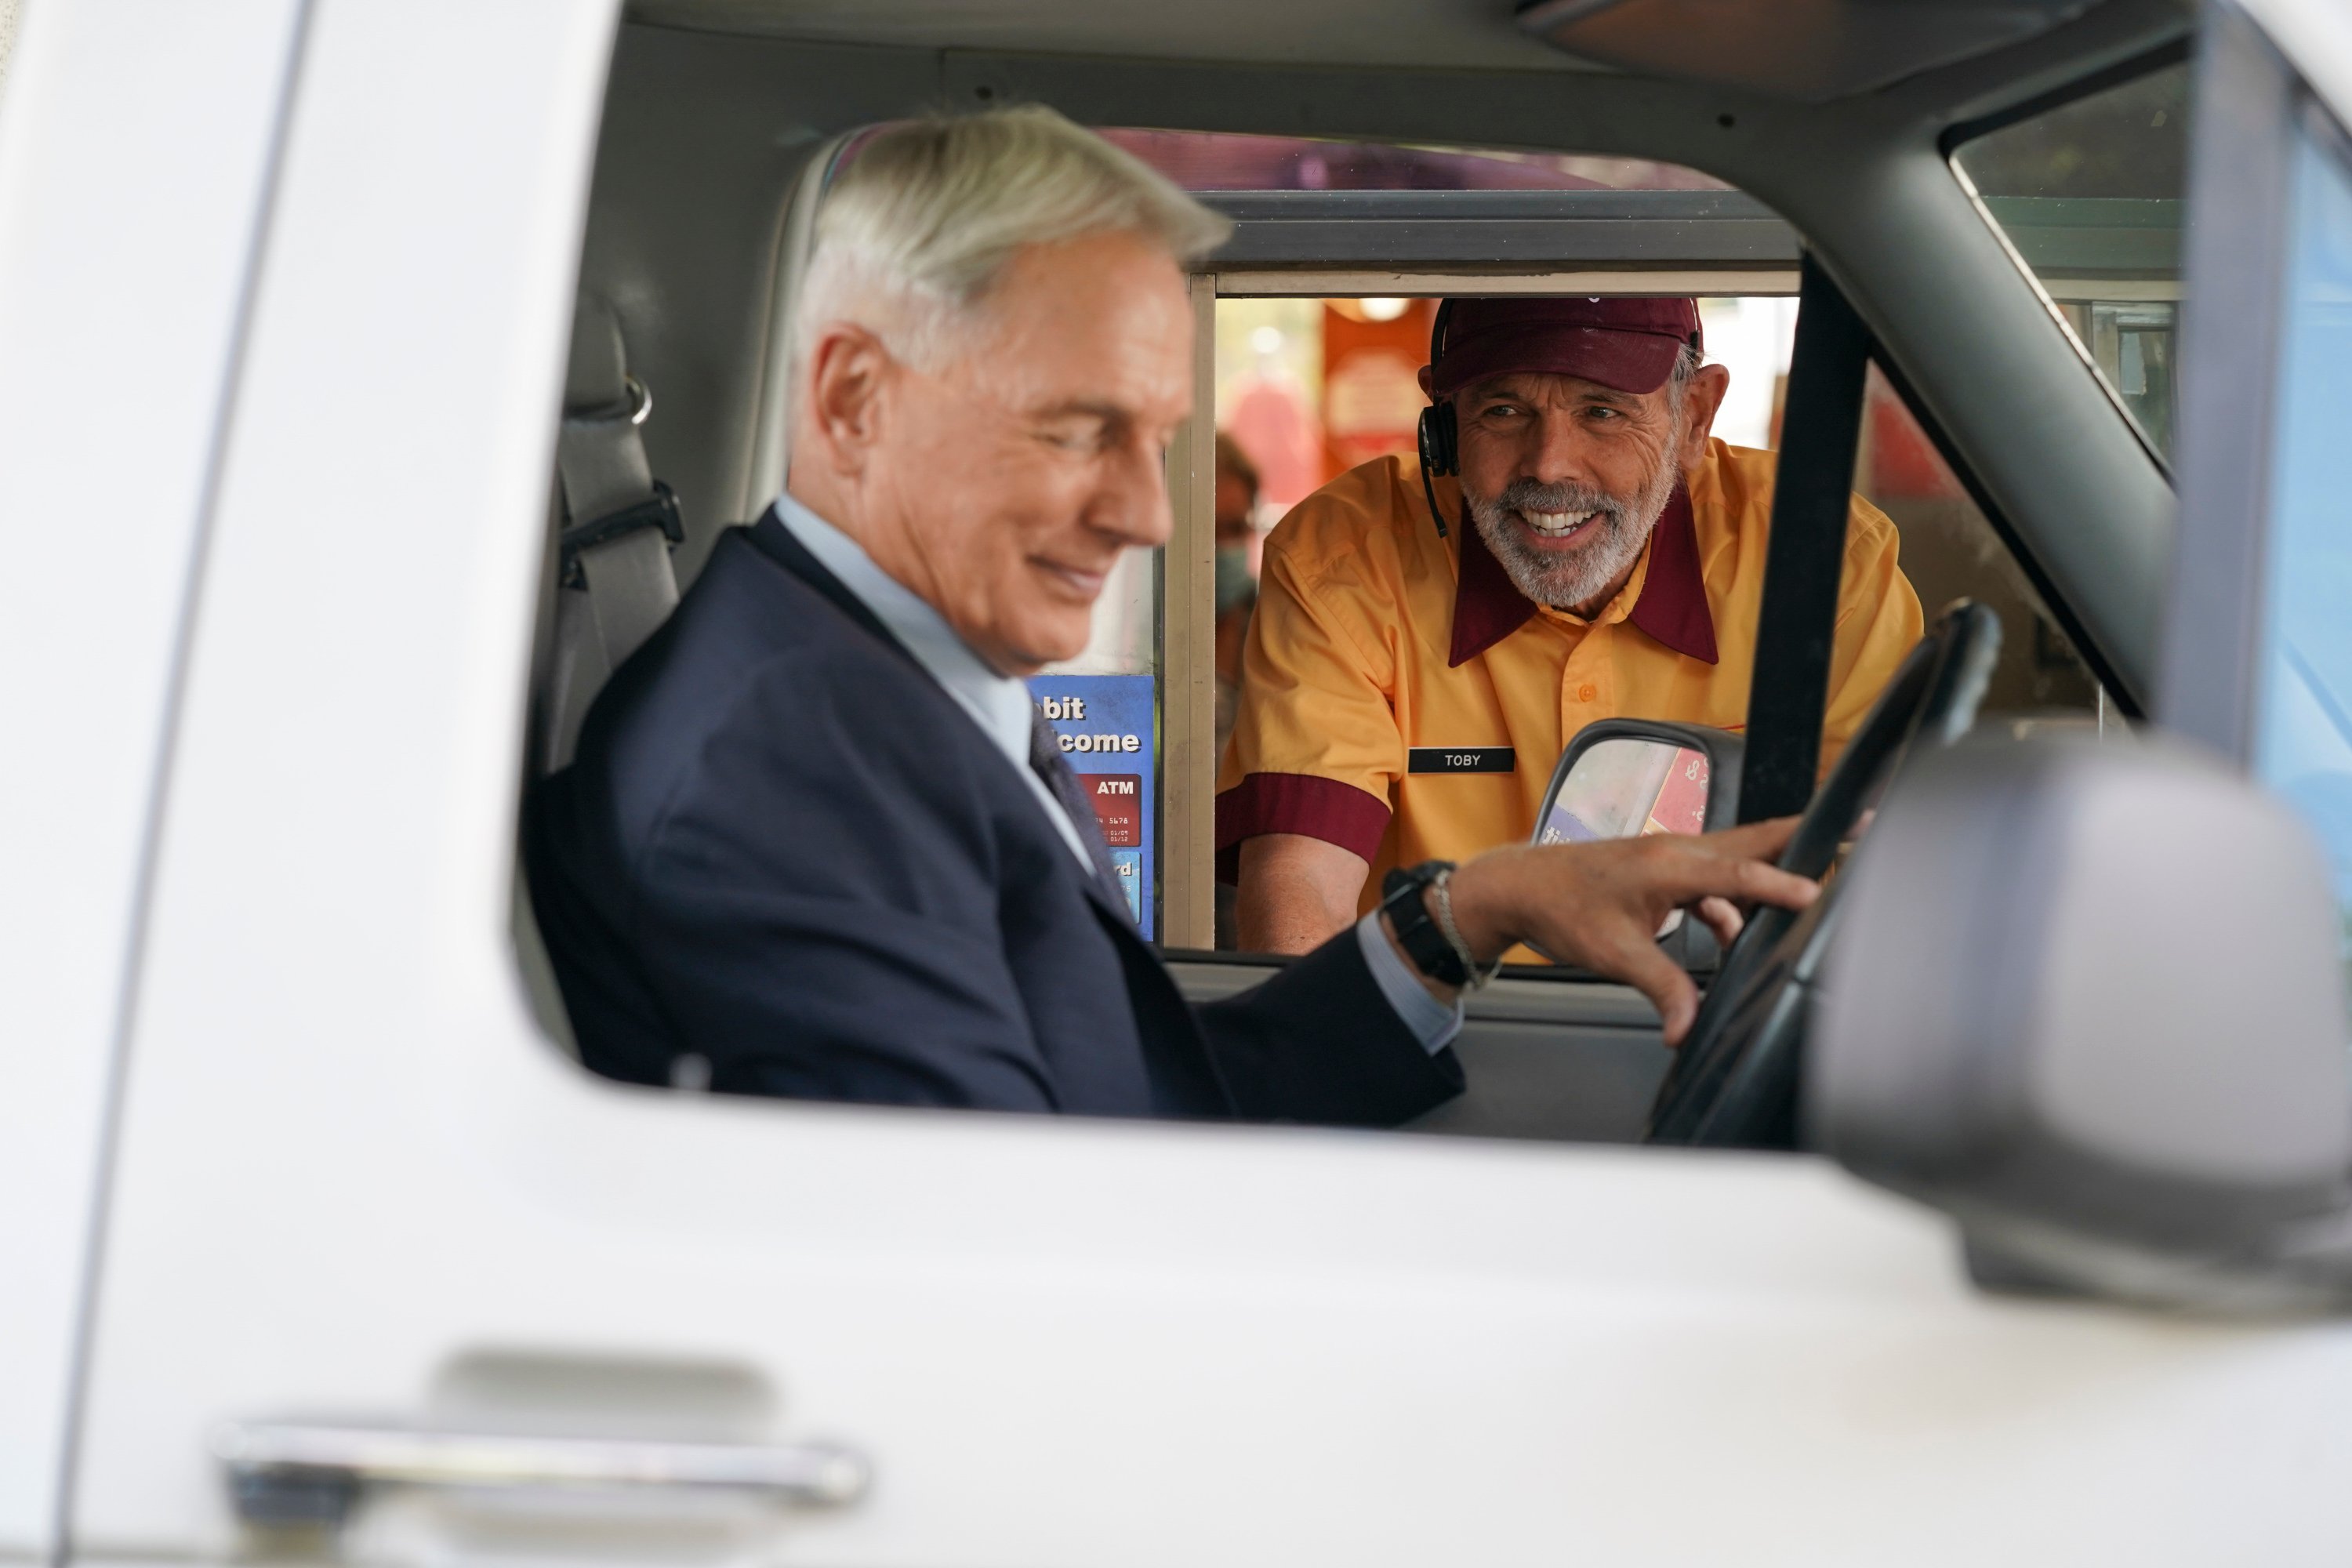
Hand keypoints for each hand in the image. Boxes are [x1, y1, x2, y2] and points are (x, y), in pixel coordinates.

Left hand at [1439, 818, 1818, 1046]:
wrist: (1519, 888)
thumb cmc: (1560, 908)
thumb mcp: (1615, 954)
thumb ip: (1663, 989)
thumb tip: (1686, 1029)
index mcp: (1671, 862)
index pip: (1741, 872)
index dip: (1784, 884)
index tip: (1819, 894)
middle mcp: (1678, 849)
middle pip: (1756, 843)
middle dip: (1806, 840)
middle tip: (1858, 826)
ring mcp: (1672, 857)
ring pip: (1738, 862)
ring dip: (1771, 878)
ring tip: (1811, 893)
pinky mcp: (1665, 871)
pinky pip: (1715, 881)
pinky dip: (1734, 903)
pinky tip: (1735, 932)